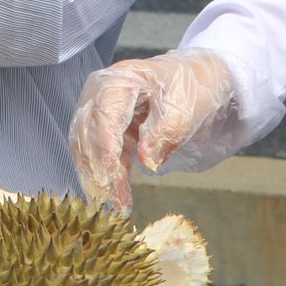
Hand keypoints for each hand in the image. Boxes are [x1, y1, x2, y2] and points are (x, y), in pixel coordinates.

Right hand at [69, 48, 236, 212]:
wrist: (198, 80)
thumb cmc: (192, 88)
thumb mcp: (185, 109)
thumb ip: (165, 133)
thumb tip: (146, 161)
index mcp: (121, 79)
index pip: (104, 114)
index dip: (104, 146)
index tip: (110, 175)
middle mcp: (102, 92)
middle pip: (88, 131)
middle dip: (97, 168)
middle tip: (110, 201)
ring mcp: (101, 109)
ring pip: (87, 146)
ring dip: (98, 177)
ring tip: (113, 206)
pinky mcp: (108, 128)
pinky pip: (100, 154)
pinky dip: (107, 176)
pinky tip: (116, 198)